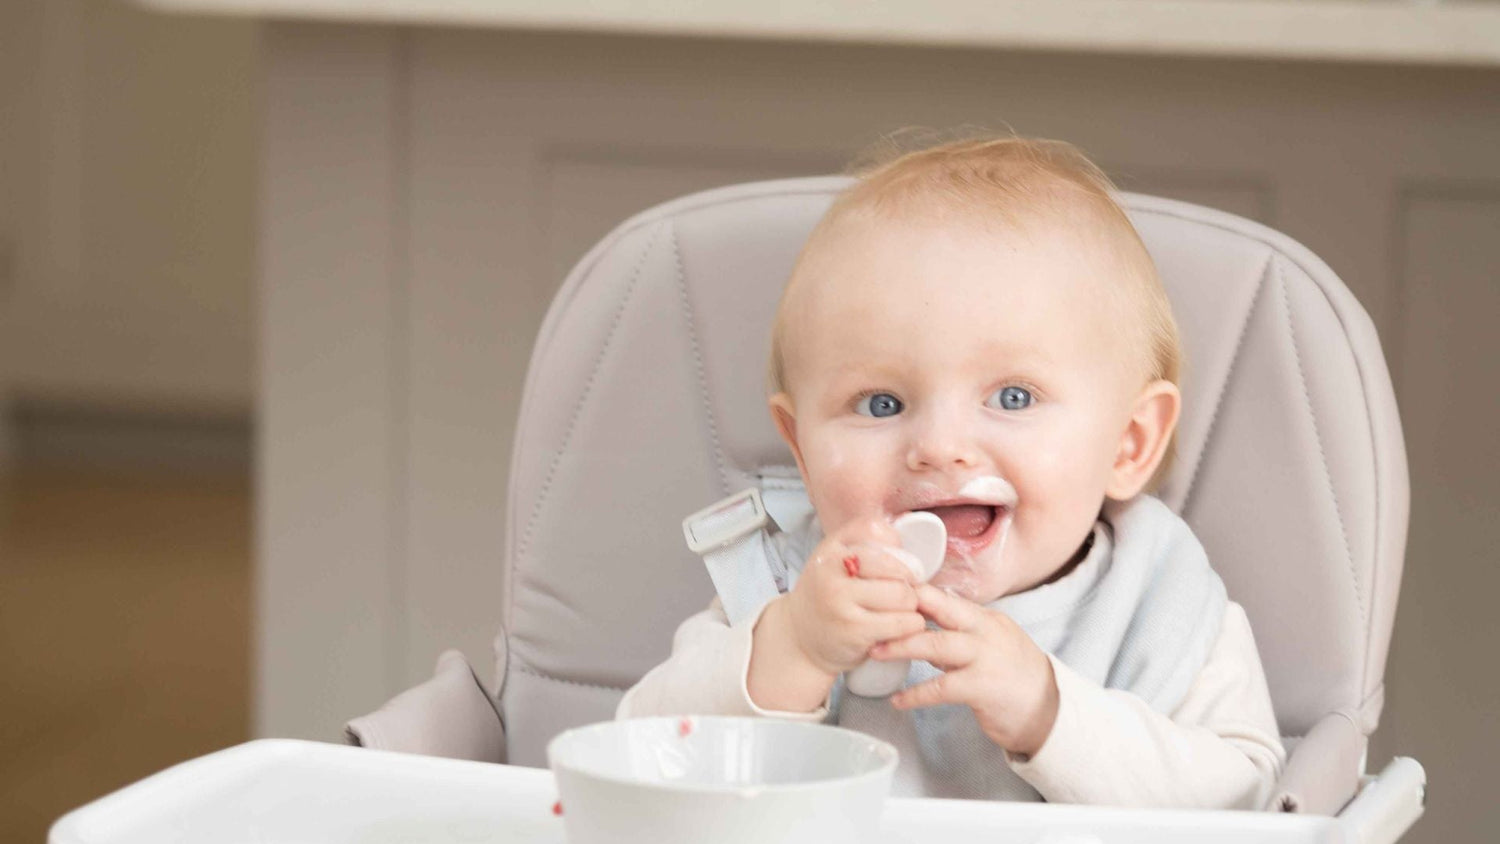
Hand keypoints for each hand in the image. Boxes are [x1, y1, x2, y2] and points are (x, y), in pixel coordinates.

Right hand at [782, 519, 929, 675]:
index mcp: (830, 549)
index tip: (896, 566)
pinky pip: (903, 623)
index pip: (875, 530)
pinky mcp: (854, 630)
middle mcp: (832, 570)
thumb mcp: (833, 563)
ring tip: (898, 612)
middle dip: (908, 583)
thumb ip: (862, 545)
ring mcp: (841, 600)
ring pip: (904, 595)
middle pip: (897, 568)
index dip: (895, 548)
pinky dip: (910, 626)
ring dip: (911, 606)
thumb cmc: (825, 598)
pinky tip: (898, 629)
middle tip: (901, 594)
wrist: (799, 639)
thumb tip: (903, 545)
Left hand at [871, 584, 1059, 757]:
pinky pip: (942, 688)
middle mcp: (985, 631)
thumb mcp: (987, 645)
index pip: (943, 596)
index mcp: (984, 618)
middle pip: (939, 609)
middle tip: (871, 610)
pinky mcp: (984, 688)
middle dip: (902, 608)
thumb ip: (954, 636)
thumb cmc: (1013, 677)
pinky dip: (916, 695)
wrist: (1049, 710)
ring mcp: (986, 658)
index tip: (881, 590)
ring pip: (936, 644)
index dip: (911, 591)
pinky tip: (898, 700)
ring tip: (875, 651)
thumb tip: (917, 627)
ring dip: (902, 647)